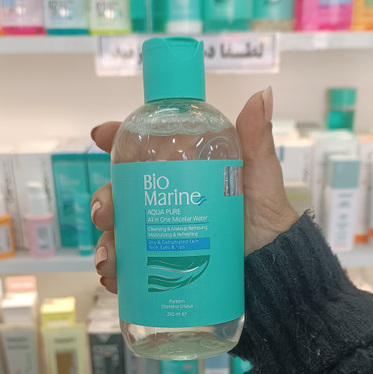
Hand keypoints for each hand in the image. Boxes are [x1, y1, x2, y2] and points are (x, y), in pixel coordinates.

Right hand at [91, 87, 298, 293]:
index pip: (140, 150)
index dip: (116, 138)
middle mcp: (162, 200)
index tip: (100, 135)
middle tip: (106, 215)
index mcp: (179, 171)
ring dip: (105, 245)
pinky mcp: (161, 265)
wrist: (272, 265)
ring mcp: (159, 233)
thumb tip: (264, 93)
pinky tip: (114, 280)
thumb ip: (255, 139)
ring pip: (118, 234)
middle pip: (119, 194)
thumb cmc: (264, 214)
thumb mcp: (258, 175)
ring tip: (109, 261)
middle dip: (104, 202)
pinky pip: (130, 269)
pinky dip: (116, 276)